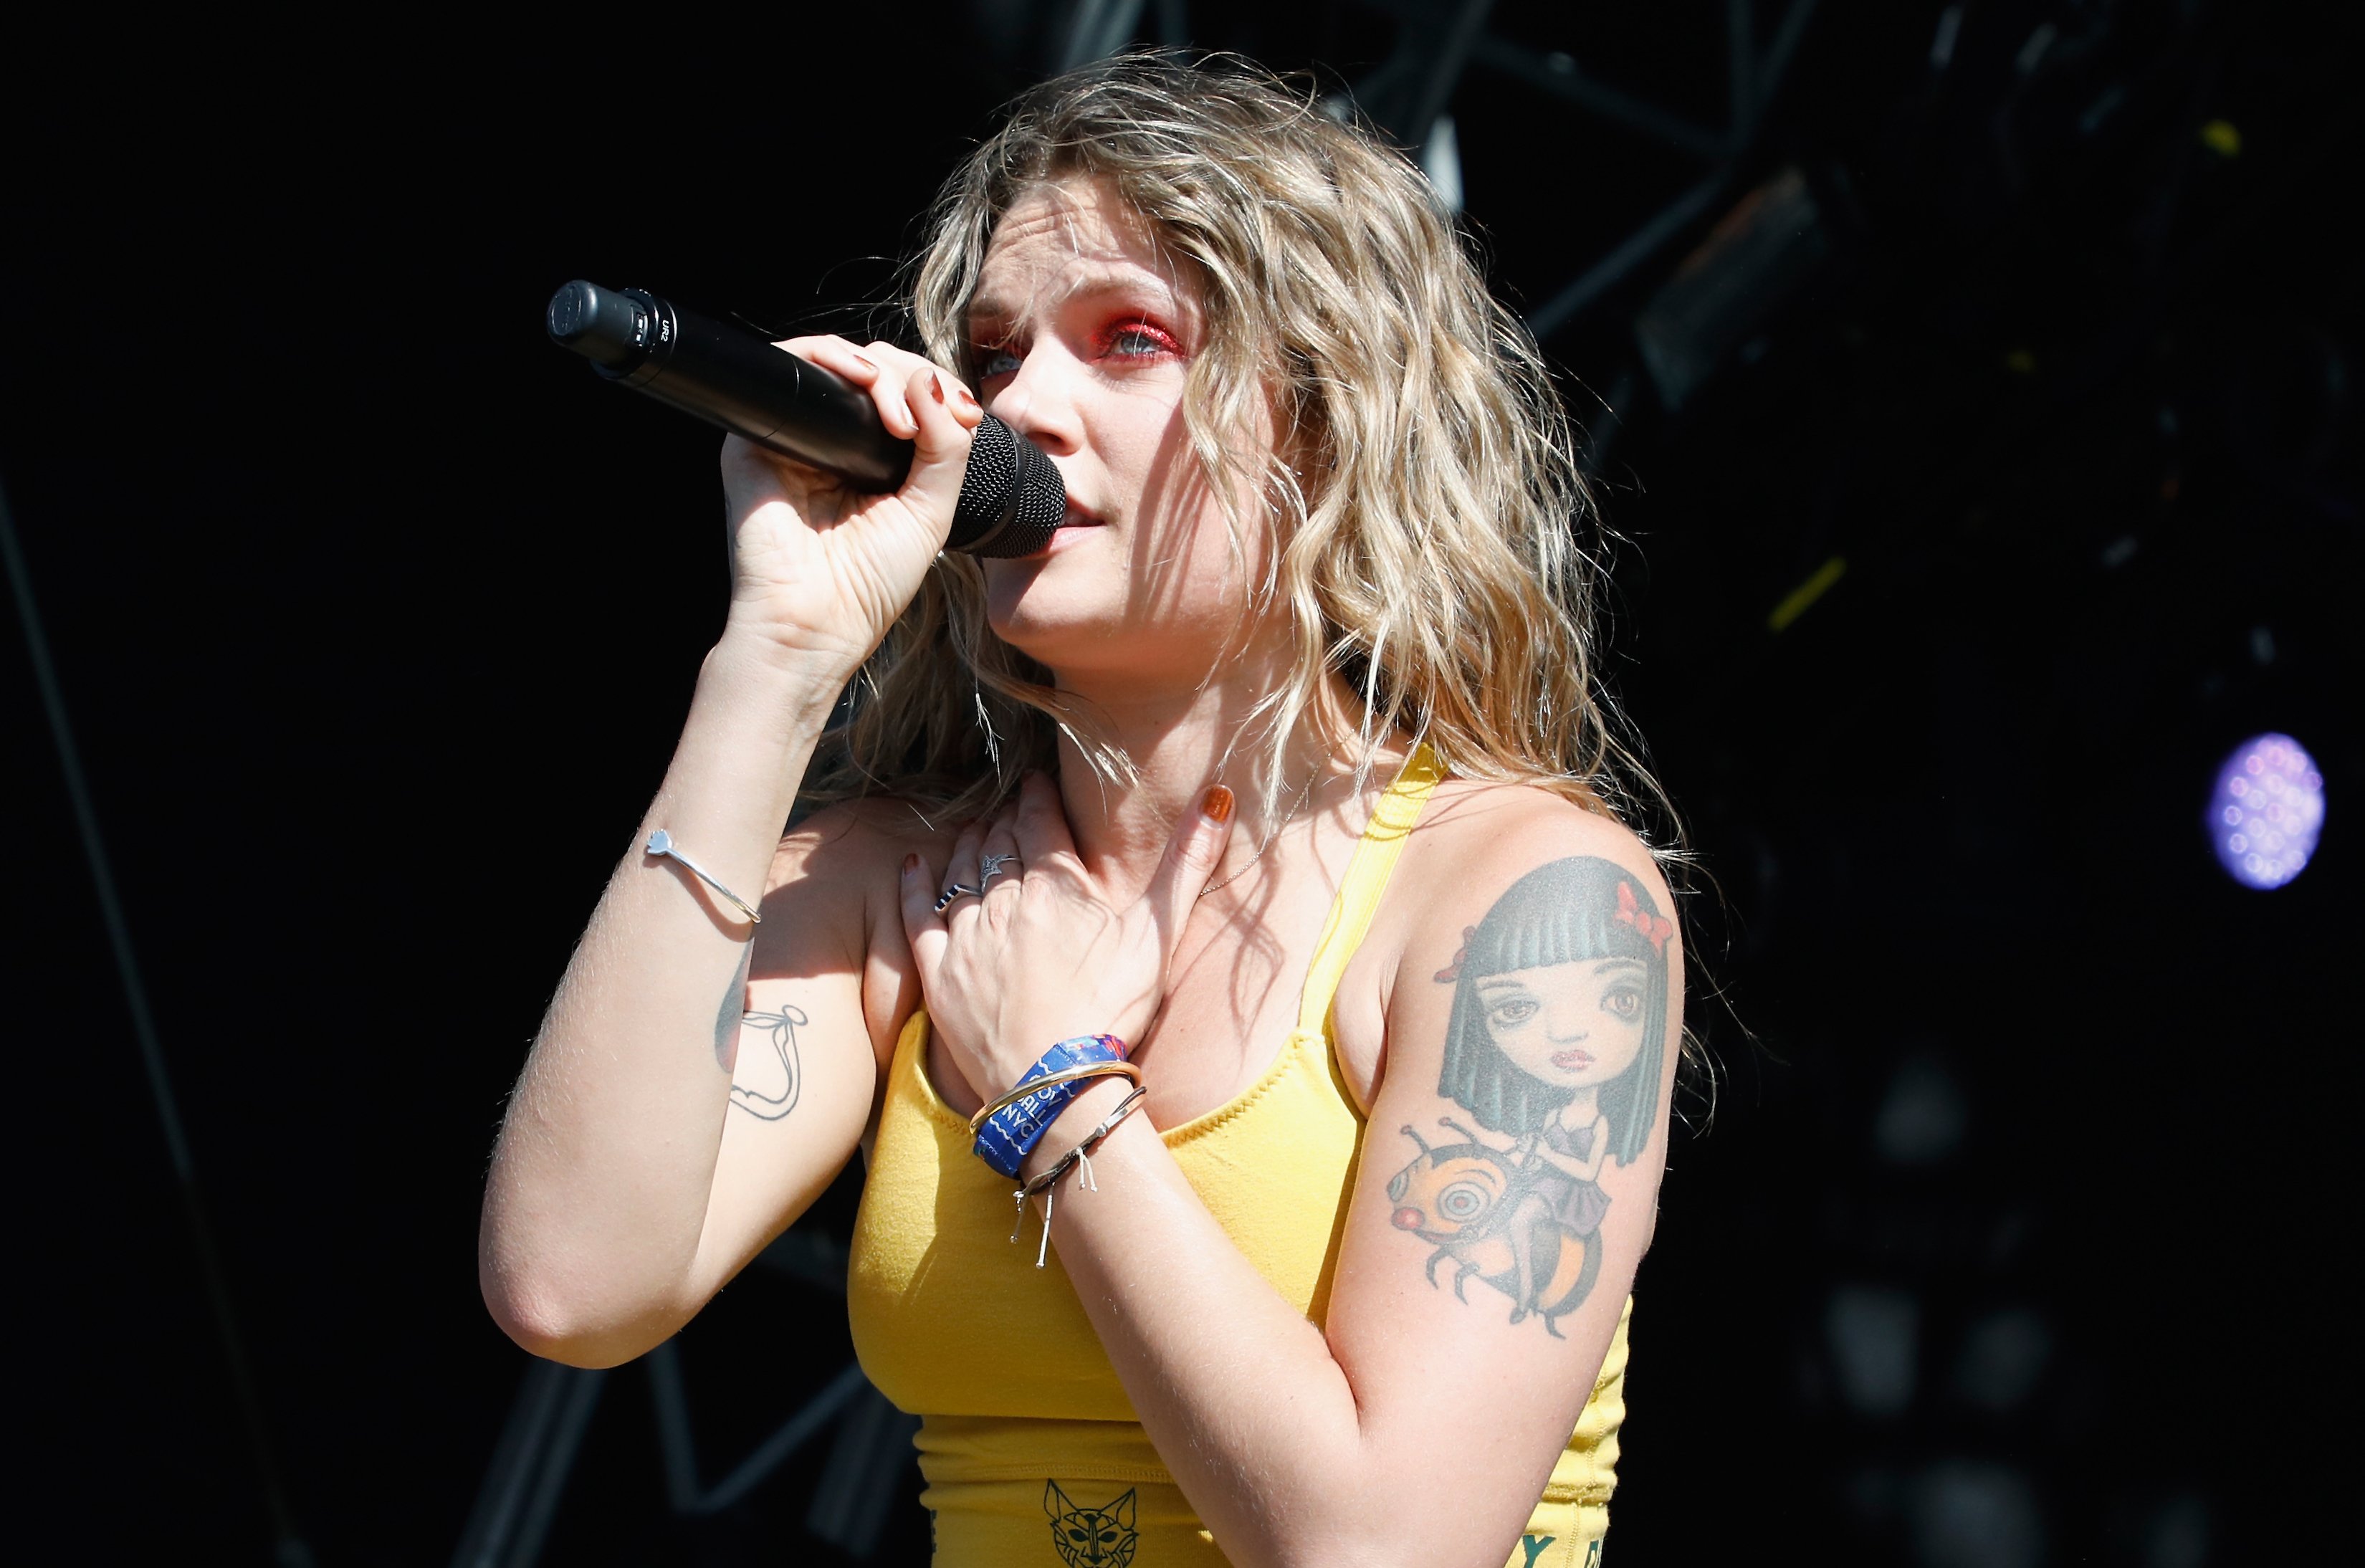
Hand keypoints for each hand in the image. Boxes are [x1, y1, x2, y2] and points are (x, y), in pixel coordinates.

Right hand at [716, 337, 984, 681]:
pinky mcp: (757, 433)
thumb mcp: (931, 511)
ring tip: (903, 419)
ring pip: (838, 361)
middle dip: (916, 376)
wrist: (814, 624)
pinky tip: (864, 383)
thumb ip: (946, 447)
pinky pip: (790, 366)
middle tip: (944, 412)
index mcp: (873, 460)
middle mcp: (833, 442)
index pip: (907, 394)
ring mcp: (796, 435)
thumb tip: (930, 381)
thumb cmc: (869, 584)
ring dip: (882, 369)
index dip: (940, 389)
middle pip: (875, 368)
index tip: (970, 413)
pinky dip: (831, 358)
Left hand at [899, 774, 1237, 1097]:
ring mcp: (965, 936)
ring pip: (959, 870)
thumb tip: (1219, 798)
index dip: (1037, 795)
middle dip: (1003, 819)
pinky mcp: (938, 972)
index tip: (1035, 781)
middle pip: (997, 843)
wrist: (1055, 1085)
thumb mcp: (1158, 935)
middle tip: (1007, 808)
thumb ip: (1187, 864)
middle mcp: (1003, 900)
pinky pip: (916, 914)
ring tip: (973, 831)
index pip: (1039, 821)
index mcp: (1055, 886)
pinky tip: (914, 866)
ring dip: (966, 845)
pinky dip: (914, 885)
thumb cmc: (1111, 1012)